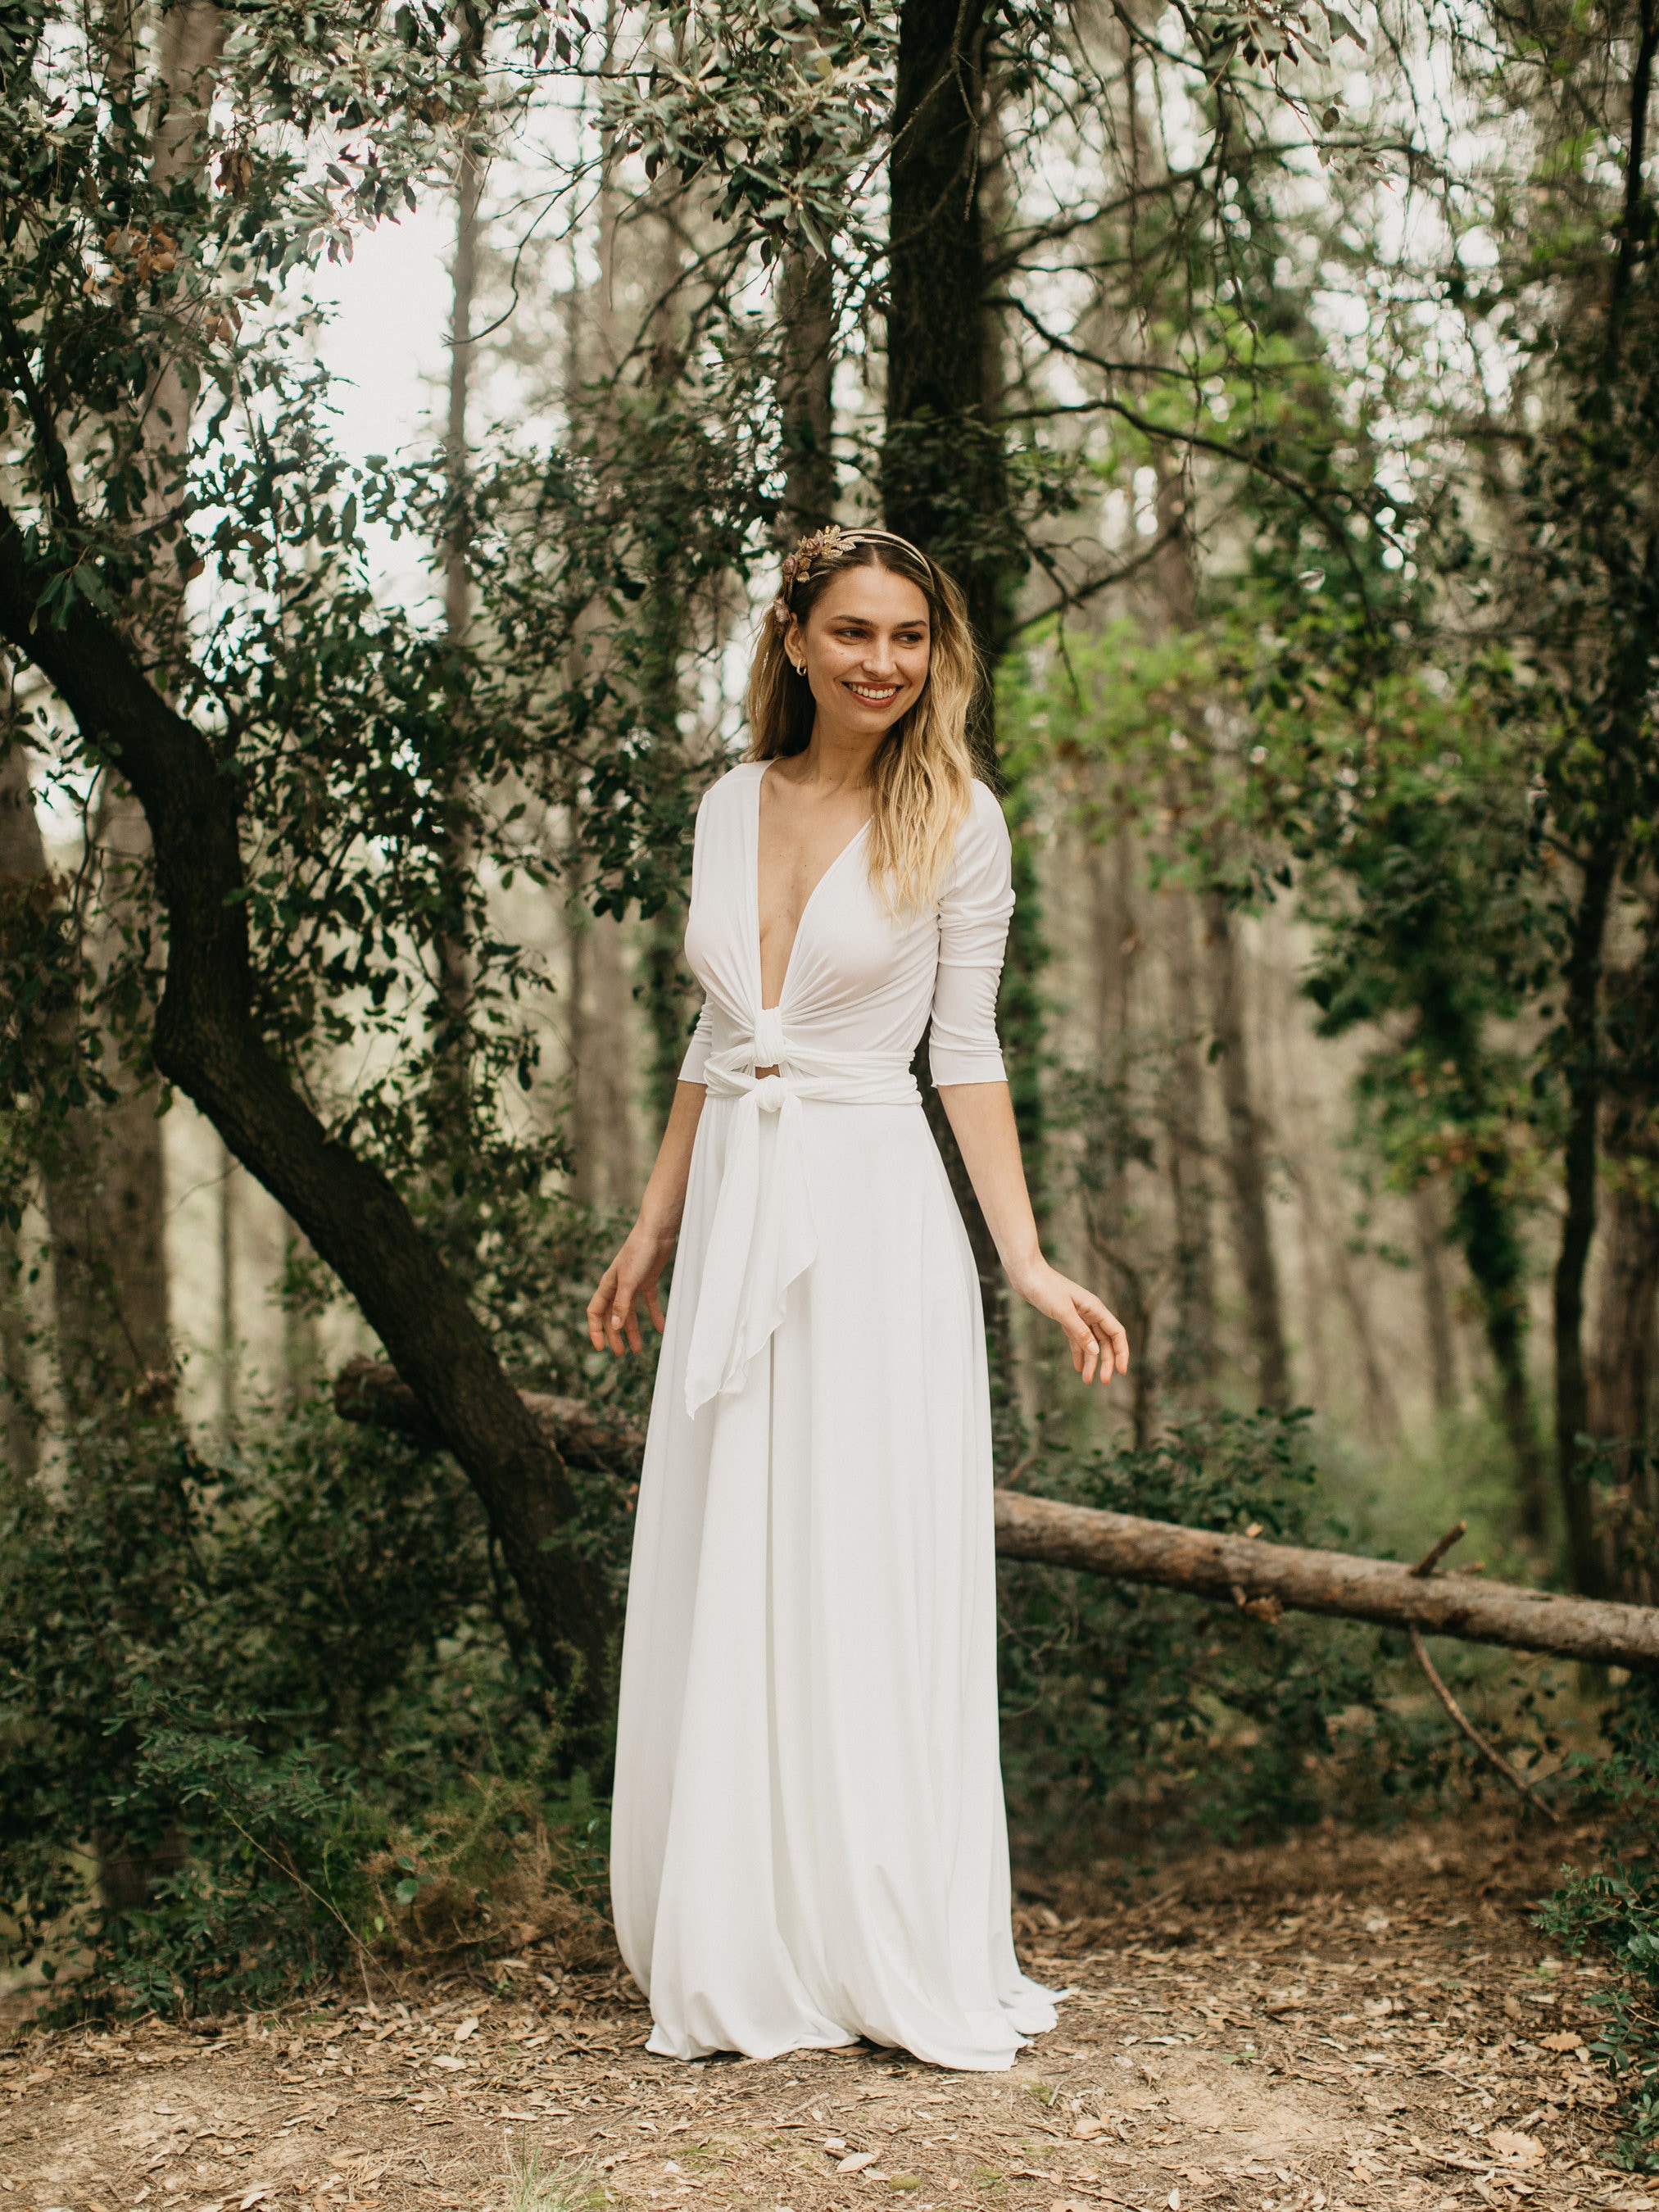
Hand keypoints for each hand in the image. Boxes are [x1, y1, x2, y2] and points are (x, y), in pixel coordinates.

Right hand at [587, 1218, 678, 1355]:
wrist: (657, 1232)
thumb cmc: (639, 1252)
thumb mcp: (629, 1281)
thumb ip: (622, 1304)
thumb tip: (614, 1326)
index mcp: (608, 1285)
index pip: (595, 1312)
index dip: (595, 1330)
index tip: (600, 1348)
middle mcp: (618, 1286)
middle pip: (612, 1316)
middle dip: (615, 1335)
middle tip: (621, 1353)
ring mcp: (633, 1284)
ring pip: (630, 1312)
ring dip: (633, 1330)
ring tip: (638, 1349)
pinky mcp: (648, 1280)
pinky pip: (649, 1302)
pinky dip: (654, 1315)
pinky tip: (661, 1328)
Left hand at [1008, 1257, 1128, 1385]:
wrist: (1027, 1276)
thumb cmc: (1045, 1289)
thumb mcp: (1063, 1311)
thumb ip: (1079, 1331)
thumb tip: (1096, 1352)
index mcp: (1095, 1308)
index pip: (1116, 1333)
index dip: (1122, 1352)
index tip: (1121, 1371)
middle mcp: (1091, 1313)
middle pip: (1105, 1341)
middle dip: (1106, 1362)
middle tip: (1103, 1381)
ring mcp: (1079, 1316)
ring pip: (1091, 1342)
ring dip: (1092, 1361)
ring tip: (1088, 1381)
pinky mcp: (1067, 1319)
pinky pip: (1077, 1339)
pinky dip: (1079, 1353)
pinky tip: (1078, 1368)